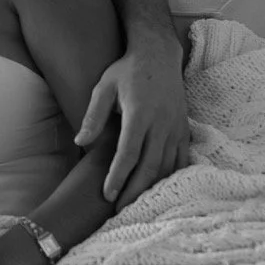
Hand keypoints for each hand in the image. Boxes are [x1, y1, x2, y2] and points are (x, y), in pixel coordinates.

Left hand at [74, 35, 188, 210]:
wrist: (159, 55)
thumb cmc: (127, 71)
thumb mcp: (104, 87)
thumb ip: (93, 116)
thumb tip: (80, 142)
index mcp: (139, 113)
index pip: (128, 153)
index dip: (118, 176)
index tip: (107, 194)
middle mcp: (161, 123)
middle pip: (149, 166)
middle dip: (134, 191)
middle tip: (120, 210)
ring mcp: (175, 127)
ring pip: (167, 166)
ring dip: (152, 188)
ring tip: (137, 205)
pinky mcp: (184, 129)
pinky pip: (181, 159)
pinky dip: (171, 176)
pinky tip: (160, 189)